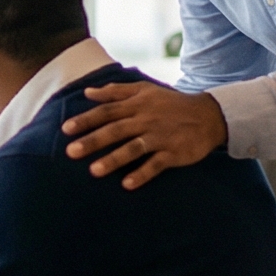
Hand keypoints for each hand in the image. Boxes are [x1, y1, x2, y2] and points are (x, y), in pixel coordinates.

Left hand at [62, 81, 227, 189]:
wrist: (210, 115)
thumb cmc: (170, 103)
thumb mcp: (145, 90)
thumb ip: (116, 91)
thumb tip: (87, 92)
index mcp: (136, 105)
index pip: (107, 111)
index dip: (86, 120)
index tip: (66, 129)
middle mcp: (146, 120)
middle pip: (116, 130)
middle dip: (93, 141)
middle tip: (70, 152)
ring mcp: (160, 137)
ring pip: (134, 148)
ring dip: (114, 159)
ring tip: (94, 171)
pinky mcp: (175, 152)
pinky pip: (157, 164)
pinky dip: (143, 174)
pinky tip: (127, 185)